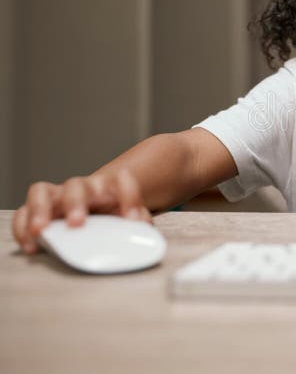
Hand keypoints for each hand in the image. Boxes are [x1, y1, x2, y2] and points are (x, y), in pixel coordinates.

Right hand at [12, 169, 151, 254]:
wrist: (98, 208)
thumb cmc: (114, 215)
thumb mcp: (129, 217)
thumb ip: (139, 222)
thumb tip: (142, 232)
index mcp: (110, 187)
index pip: (122, 180)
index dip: (130, 196)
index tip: (132, 219)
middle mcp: (82, 188)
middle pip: (77, 185)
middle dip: (75, 203)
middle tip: (76, 223)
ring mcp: (58, 197)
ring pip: (42, 191)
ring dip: (40, 209)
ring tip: (41, 230)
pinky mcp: (39, 210)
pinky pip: (22, 212)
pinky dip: (22, 227)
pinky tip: (31, 246)